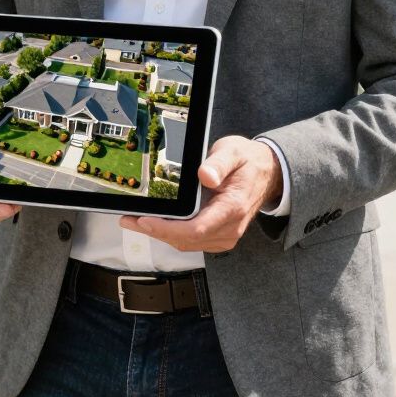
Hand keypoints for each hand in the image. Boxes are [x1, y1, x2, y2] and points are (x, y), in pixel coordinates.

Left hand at [118, 136, 280, 252]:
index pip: (196, 229)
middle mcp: (229, 228)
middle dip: (155, 232)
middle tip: (128, 219)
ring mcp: (225, 235)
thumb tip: (205, 175)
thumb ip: (219, 163)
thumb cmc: (248, 162)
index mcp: (233, 208)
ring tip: (135, 220)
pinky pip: (192, 241)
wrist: (266, 173)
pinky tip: (156, 223)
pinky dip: (172, 233)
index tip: (145, 220)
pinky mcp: (219, 235)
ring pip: (187, 243)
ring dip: (160, 234)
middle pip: (186, 240)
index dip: (167, 229)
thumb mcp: (234, 152)